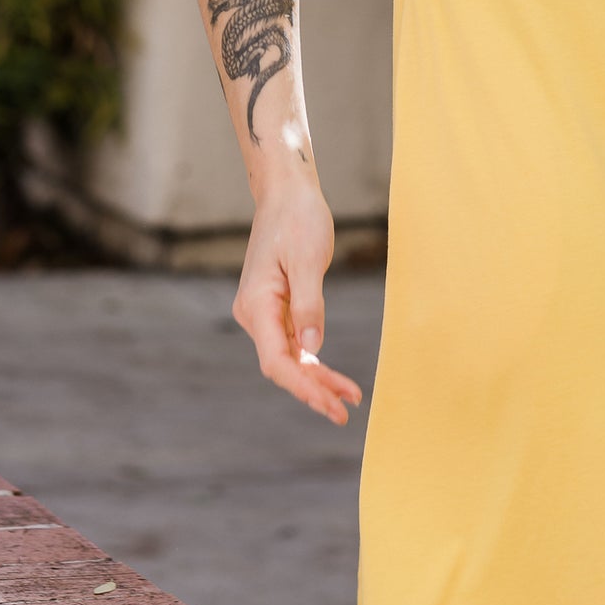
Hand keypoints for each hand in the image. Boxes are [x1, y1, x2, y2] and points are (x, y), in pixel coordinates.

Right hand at [232, 181, 363, 423]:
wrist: (287, 192)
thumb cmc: (298, 219)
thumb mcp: (309, 259)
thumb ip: (310, 305)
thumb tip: (313, 348)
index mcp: (256, 305)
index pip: (277, 360)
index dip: (303, 387)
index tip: (329, 404)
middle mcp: (255, 314)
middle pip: (283, 365)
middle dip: (313, 390)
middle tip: (345, 412)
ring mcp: (265, 312)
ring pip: (290, 357)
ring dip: (317, 378)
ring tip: (349, 398)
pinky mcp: (278, 307)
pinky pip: (294, 342)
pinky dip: (314, 359)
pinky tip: (333, 377)